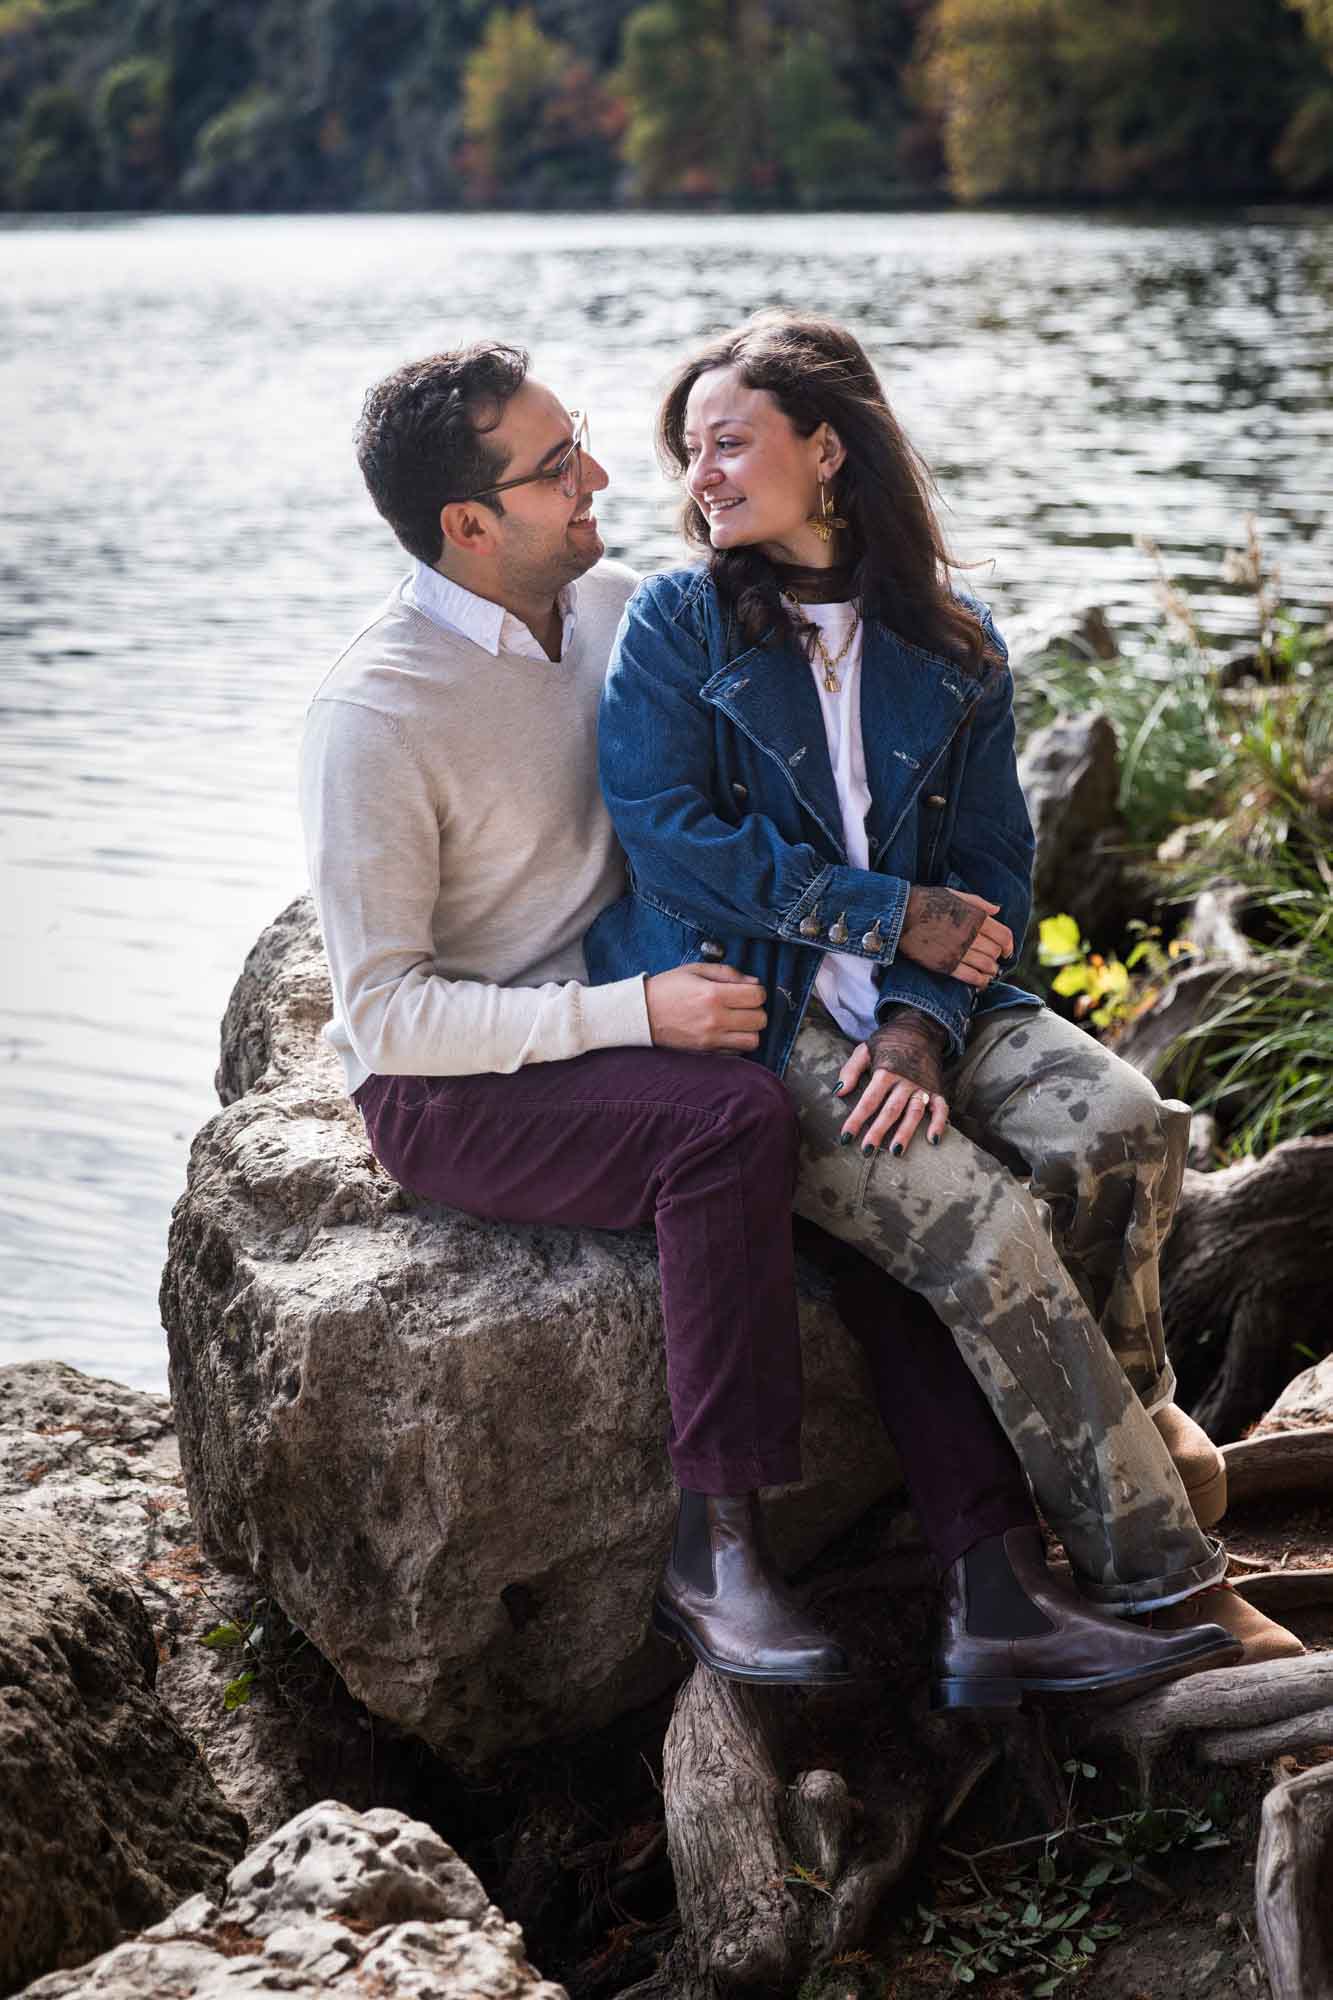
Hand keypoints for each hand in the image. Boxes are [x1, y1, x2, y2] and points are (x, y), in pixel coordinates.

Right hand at [645, 963, 767, 1052]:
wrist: (641, 1014)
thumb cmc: (667, 988)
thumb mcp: (695, 969)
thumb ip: (727, 973)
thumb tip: (754, 982)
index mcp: (713, 994)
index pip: (757, 996)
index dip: (758, 991)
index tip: (748, 990)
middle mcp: (715, 1019)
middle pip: (760, 1019)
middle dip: (756, 1010)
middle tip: (744, 1005)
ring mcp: (711, 1039)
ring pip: (753, 1040)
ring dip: (751, 1029)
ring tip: (739, 1021)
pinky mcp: (706, 1052)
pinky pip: (737, 1051)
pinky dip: (738, 1042)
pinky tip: (728, 1031)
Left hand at [833, 1005, 949, 1154]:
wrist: (921, 1027)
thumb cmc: (888, 1041)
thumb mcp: (865, 1049)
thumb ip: (850, 1070)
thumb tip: (838, 1092)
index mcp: (886, 1071)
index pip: (869, 1100)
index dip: (857, 1119)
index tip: (846, 1136)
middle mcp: (905, 1080)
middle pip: (890, 1110)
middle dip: (878, 1131)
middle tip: (867, 1150)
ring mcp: (923, 1086)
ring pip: (914, 1112)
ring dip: (906, 1132)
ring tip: (895, 1152)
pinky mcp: (937, 1088)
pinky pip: (941, 1108)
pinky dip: (939, 1123)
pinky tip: (933, 1140)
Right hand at [898, 886, 1012, 985]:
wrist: (900, 915)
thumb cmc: (927, 901)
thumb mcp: (954, 895)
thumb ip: (978, 903)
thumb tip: (997, 910)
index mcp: (975, 917)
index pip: (1004, 936)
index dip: (1009, 946)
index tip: (1007, 951)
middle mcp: (970, 934)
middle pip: (995, 952)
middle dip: (997, 958)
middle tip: (993, 961)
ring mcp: (958, 951)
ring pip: (986, 966)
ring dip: (990, 971)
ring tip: (988, 972)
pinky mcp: (946, 964)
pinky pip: (971, 977)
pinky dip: (980, 982)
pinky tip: (980, 982)